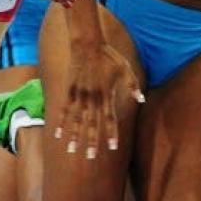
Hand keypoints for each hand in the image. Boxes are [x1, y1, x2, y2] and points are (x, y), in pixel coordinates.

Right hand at [56, 40, 143, 158]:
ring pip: (77, 120)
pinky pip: (64, 109)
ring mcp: (79, 95)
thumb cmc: (109, 56)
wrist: (87, 44)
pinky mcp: (69, 90)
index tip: (113, 147)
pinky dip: (61, 122)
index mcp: (107, 94)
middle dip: (92, 141)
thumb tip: (142, 100)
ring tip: (72, 150)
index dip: (111, 133)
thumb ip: (133, 86)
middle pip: (92, 124)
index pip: (110, 118)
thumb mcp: (126, 69)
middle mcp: (92, 98)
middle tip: (90, 157)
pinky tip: (58, 134)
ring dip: (74, 136)